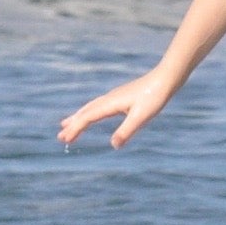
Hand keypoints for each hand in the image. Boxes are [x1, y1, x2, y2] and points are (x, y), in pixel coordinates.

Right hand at [58, 66, 176, 147]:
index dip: (76, 129)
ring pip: (91, 108)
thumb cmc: (154, 97)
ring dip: (78, 117)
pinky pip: (98, 106)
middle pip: (86, 112)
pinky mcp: (120, 96)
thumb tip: (113, 145)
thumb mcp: (141, 117)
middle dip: (73, 125)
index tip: (65, 140)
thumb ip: (127, 131)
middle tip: (60, 136)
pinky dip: (89, 112)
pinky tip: (92, 114)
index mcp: (111, 103)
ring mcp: (114, 97)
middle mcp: (109, 99)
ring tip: (67, 124)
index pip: (88, 117)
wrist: (165, 79)